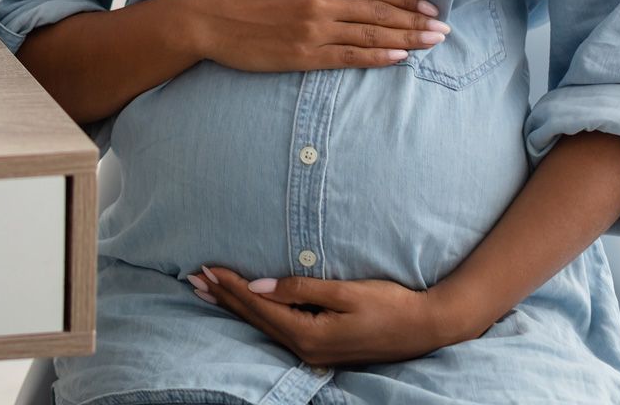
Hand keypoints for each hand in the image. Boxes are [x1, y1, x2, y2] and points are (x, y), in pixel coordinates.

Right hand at [186, 0, 448, 72]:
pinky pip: (349, 56)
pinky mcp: (305, 55)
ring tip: (433, 43)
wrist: (214, 20)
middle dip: (415, 20)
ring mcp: (314, 30)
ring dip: (406, 38)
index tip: (431, 6)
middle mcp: (321, 3)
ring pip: (370, 33)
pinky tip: (400, 57)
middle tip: (444, 28)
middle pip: (379, 11)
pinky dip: (377, 56)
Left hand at [189, 265, 468, 365]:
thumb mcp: (345, 292)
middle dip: (224, 297)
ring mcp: (313, 351)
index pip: (258, 307)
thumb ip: (300, 288)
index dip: (230, 287)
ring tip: (209, 292)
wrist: (425, 327)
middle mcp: (305, 348)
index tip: (206, 268)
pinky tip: (248, 308)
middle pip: (255, 319)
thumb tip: (259, 285)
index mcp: (308, 334)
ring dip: (236, 307)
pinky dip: (257, 314)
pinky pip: (278, 328)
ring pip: (263, 325)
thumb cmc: (390, 305)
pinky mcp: (321, 347)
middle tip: (194, 278)